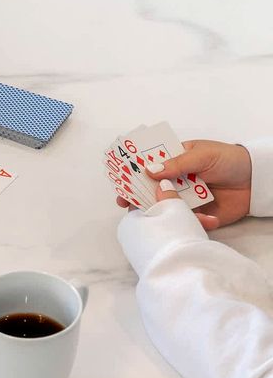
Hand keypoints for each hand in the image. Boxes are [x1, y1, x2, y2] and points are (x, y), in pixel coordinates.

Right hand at [116, 140, 251, 229]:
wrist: (256, 180)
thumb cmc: (229, 159)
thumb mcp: (202, 155)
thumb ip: (176, 164)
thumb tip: (149, 171)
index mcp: (174, 163)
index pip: (148, 168)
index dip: (133, 175)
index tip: (121, 183)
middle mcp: (177, 182)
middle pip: (151, 191)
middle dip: (138, 198)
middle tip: (127, 205)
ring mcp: (186, 200)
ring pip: (166, 209)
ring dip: (164, 214)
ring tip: (168, 217)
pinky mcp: (199, 216)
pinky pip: (188, 222)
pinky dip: (195, 223)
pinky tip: (209, 218)